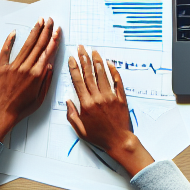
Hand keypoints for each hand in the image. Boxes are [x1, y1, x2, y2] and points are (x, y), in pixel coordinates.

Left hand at [0, 19, 61, 141]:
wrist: (3, 113)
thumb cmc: (23, 108)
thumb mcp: (41, 97)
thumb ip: (46, 80)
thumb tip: (50, 65)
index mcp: (37, 75)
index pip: (48, 52)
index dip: (53, 40)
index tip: (57, 31)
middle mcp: (26, 68)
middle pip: (38, 45)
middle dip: (45, 31)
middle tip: (50, 20)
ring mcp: (13, 67)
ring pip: (26, 46)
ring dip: (33, 32)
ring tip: (39, 22)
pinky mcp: (2, 68)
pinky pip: (5, 52)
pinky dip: (9, 42)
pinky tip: (14, 33)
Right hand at [65, 45, 153, 175]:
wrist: (119, 141)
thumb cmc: (99, 137)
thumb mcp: (80, 129)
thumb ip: (72, 115)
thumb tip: (68, 101)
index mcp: (86, 104)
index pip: (78, 81)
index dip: (74, 68)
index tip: (72, 57)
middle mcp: (98, 97)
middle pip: (89, 74)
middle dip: (84, 59)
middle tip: (81, 47)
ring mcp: (110, 96)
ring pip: (103, 74)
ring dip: (97, 61)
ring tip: (93, 51)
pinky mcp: (121, 98)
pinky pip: (117, 81)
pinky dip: (113, 71)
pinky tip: (109, 62)